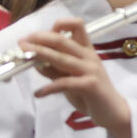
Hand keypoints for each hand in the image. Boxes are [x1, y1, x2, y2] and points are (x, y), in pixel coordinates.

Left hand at [19, 18, 131, 137]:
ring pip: (61, 58)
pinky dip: (49, 88)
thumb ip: (55, 70)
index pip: (76, 26)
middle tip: (23, 42)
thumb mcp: (71, 79)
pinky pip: (64, 83)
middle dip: (40, 38)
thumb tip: (35, 62)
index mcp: (86, 51)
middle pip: (63, 39)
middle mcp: (89, 56)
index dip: (57, 25)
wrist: (113, 112)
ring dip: (40, 55)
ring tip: (25, 57)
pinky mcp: (90, 85)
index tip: (38, 35)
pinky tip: (39, 94)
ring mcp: (90, 69)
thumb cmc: (92, 94)